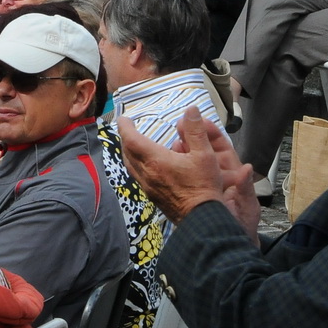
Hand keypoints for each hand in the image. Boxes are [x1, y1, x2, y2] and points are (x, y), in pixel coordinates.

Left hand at [121, 109, 259, 236]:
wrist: (201, 218)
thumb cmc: (203, 186)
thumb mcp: (205, 154)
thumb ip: (196, 130)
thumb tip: (191, 109)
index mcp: (155, 160)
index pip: (131, 139)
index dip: (125, 127)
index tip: (123, 118)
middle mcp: (146, 173)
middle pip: (127, 152)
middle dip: (126, 138)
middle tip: (128, 128)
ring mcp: (147, 186)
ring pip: (130, 166)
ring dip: (129, 152)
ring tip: (134, 144)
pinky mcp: (152, 196)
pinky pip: (136, 176)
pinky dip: (135, 165)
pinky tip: (145, 165)